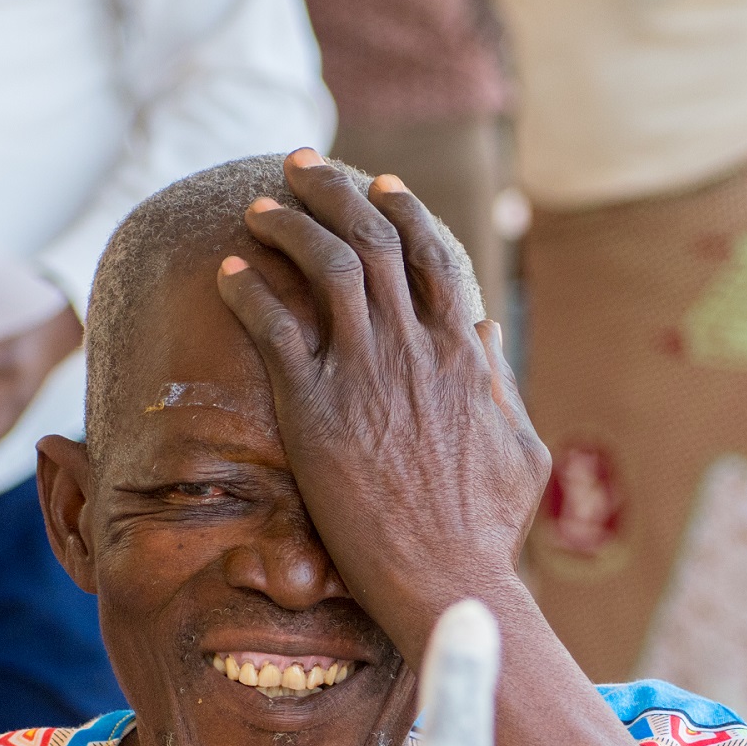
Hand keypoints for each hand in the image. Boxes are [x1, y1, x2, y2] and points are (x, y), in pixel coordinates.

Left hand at [217, 151, 546, 663]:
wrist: (447, 578)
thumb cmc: (486, 531)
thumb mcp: (520, 450)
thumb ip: (501, 383)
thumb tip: (485, 327)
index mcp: (462, 354)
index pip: (431, 254)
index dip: (402, 209)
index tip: (377, 185)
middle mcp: (415, 347)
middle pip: (374, 237)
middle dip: (334, 189)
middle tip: (301, 167)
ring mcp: (365, 373)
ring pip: (325, 264)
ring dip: (289, 224)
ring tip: (260, 207)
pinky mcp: (315, 408)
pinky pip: (273, 326)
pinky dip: (247, 289)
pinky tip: (226, 273)